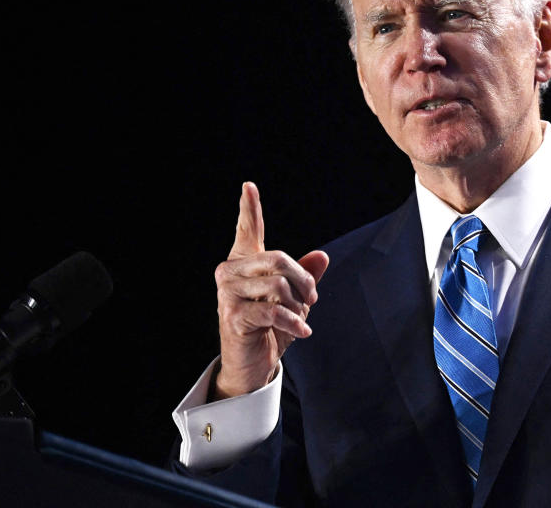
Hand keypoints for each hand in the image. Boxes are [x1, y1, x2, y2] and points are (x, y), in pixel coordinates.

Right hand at [213, 182, 329, 399]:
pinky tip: (302, 333)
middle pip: (278, 258)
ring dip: (297, 305)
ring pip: (278, 284)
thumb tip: (322, 256)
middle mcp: (230, 272)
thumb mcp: (294, 300)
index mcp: (244, 263)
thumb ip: (305, 277)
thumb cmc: (270, 329)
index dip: (249, 208)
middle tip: (312, 300)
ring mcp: (228, 293)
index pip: (248, 230)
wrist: (252, 364)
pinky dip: (293, 322)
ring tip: (298, 319)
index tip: (249, 186)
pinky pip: (273, 310)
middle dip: (303, 280)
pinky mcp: (233, 315)